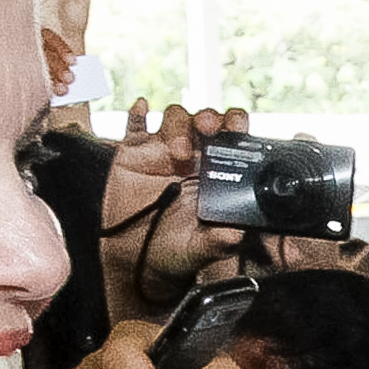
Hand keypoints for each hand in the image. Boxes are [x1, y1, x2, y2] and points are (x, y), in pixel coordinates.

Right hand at [105, 103, 249, 309]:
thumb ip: (217, 243)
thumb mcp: (198, 250)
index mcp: (214, 174)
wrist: (135, 260)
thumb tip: (236, 235)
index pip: (230, 139)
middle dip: (208, 118)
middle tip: (208, 127)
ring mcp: (160, 153)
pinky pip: (134, 127)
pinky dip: (137, 114)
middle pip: (204, 122)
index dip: (235, 126)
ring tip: (176, 151)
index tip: (237, 127)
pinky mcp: (131, 155)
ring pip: (174, 119)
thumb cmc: (173, 252)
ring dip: (179, 126)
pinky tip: (142, 107)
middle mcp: (191, 158)